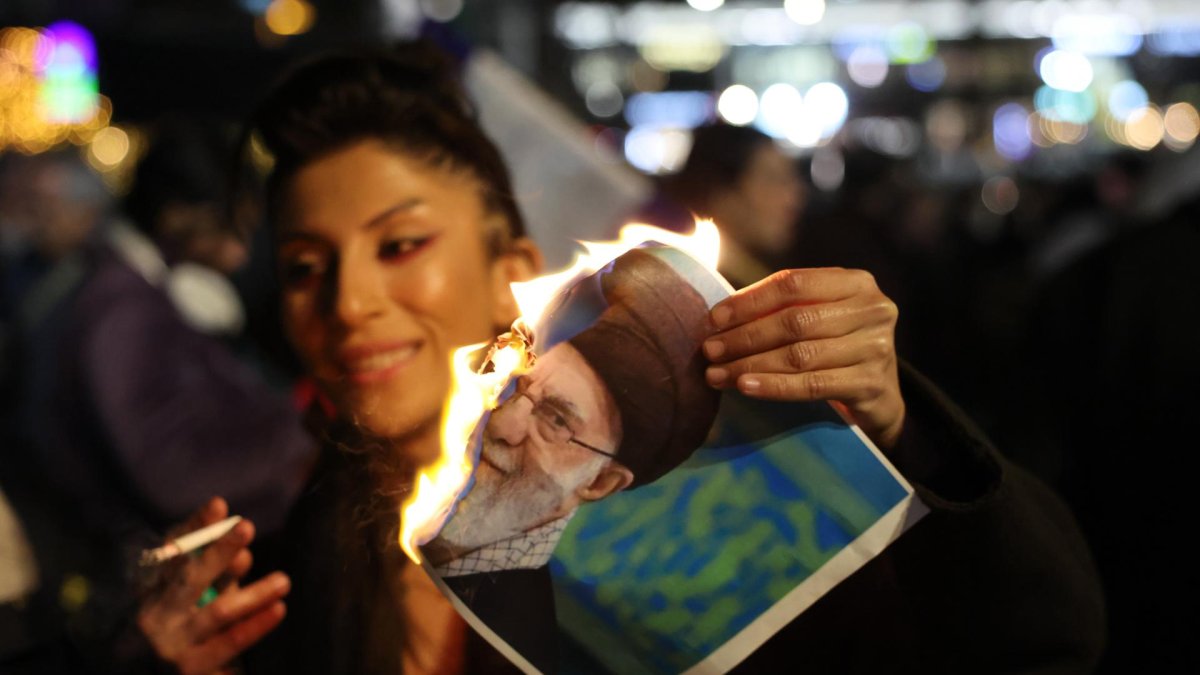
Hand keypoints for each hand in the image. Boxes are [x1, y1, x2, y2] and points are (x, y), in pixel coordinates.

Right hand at [138, 497, 289, 674]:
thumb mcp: (196, 596)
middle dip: (218, 551)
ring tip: (283, 580)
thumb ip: (217, 571)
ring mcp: (172, 643)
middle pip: (189, 578)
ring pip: (216, 612)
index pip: (172, 551)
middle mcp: (156, 615)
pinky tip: (278, 609)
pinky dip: (254, 626)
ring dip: (252, 593)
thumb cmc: (187, 628)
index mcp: (154, 590)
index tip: (219, 504)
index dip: (195, 527)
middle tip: (247, 527)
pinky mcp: (189, 669)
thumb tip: (243, 546)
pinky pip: (228, 643)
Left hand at [703, 268, 905, 450]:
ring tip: (717, 374)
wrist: (881, 396)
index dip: (750, 300)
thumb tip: (720, 318)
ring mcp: (876, 347)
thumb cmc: (838, 347)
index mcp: (856, 283)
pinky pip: (812, 385)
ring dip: (751, 365)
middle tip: (709, 350)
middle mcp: (872, 310)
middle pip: (794, 321)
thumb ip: (782, 308)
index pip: (793, 283)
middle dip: (745, 336)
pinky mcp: (871, 384)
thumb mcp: (820, 316)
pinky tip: (746, 387)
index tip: (714, 318)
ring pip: (799, 355)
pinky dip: (774, 386)